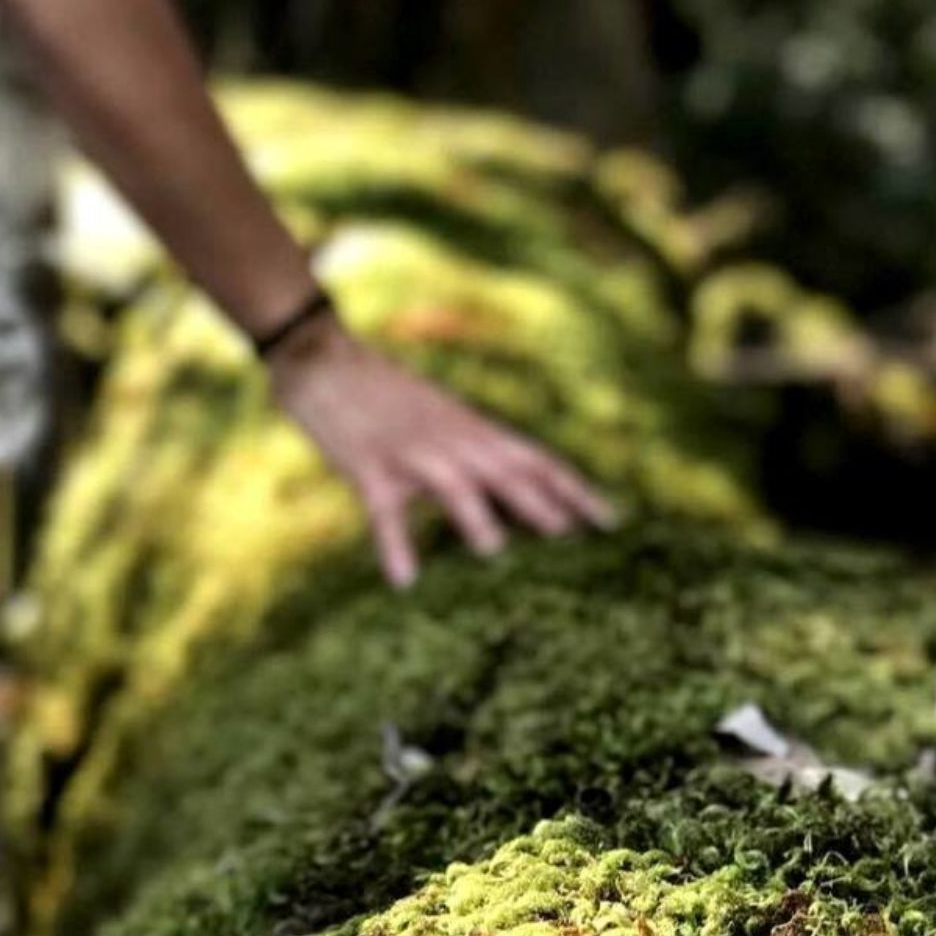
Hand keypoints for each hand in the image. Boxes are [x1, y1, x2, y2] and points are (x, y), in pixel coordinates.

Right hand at [271, 317, 613, 587]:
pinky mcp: (368, 466)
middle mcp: (454, 439)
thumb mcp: (445, 421)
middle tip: (574, 536)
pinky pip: (384, 509)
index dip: (576, 489)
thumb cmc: (388, 397)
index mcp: (476, 431)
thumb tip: (519, 489)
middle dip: (541, 502)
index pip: (538, 459)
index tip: (613, 521)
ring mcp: (411, 452)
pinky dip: (394, 543)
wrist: (323, 356)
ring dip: (473, 514)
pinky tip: (403, 579)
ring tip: (494, 551)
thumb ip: (480, 453)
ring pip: (451, 482)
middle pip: (507, 470)